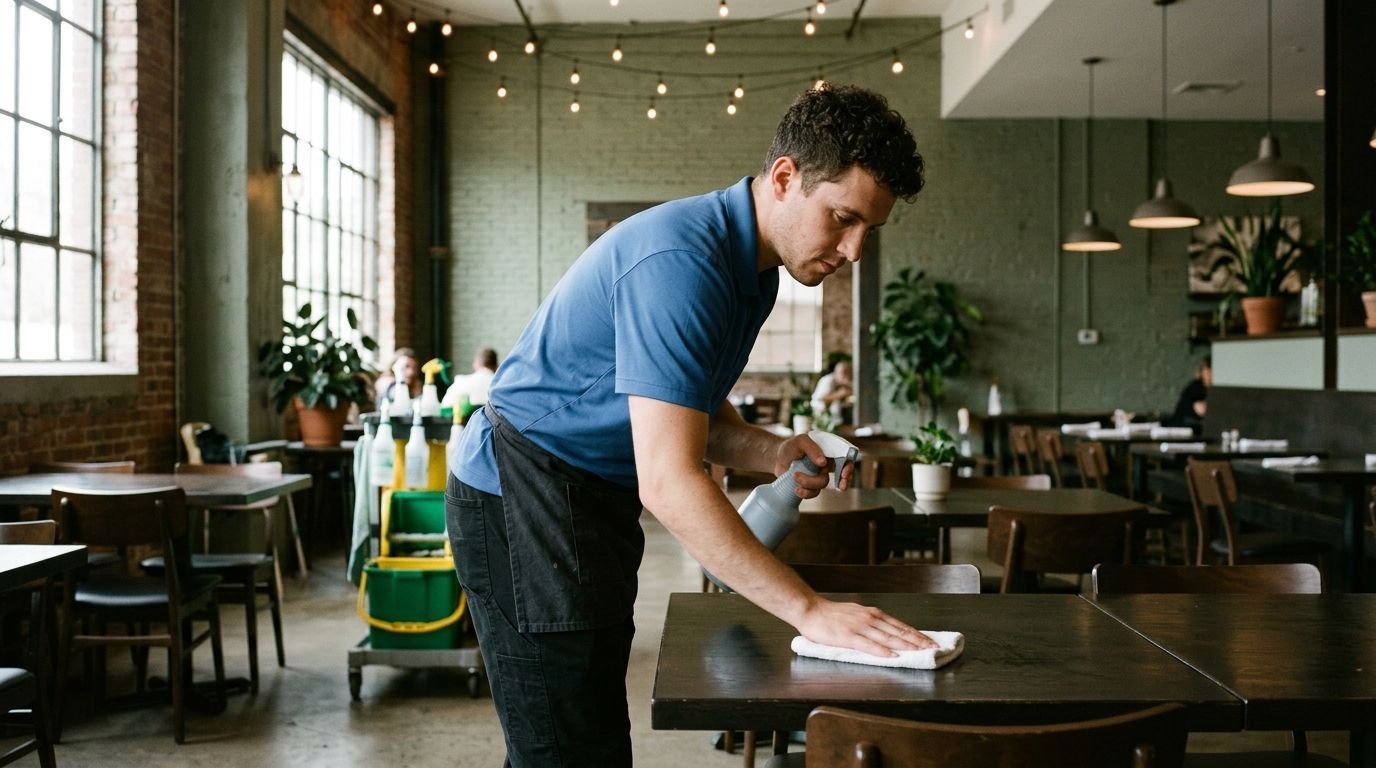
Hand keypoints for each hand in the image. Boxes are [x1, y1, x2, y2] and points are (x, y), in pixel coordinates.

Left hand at [774, 434, 852, 496]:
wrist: (776, 458)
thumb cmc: (790, 447)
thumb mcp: (800, 442)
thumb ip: (812, 449)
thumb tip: (823, 463)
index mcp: (828, 451)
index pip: (845, 458)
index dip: (848, 466)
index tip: (844, 473)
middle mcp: (826, 464)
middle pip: (842, 474)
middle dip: (843, 481)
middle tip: (840, 486)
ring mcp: (818, 475)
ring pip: (823, 483)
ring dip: (810, 482)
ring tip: (795, 476)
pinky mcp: (810, 486)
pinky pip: (814, 493)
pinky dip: (806, 493)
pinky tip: (796, 489)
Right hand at [796, 598, 937, 656]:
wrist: (810, 610)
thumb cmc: (830, 615)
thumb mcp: (856, 614)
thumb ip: (871, 623)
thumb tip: (887, 634)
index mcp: (872, 614)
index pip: (900, 625)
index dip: (916, 634)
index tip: (930, 641)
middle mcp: (869, 618)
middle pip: (898, 631)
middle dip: (918, 640)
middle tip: (933, 648)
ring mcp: (859, 627)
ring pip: (888, 637)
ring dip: (906, 645)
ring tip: (920, 652)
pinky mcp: (848, 636)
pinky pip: (868, 645)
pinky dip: (882, 650)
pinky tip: (892, 655)